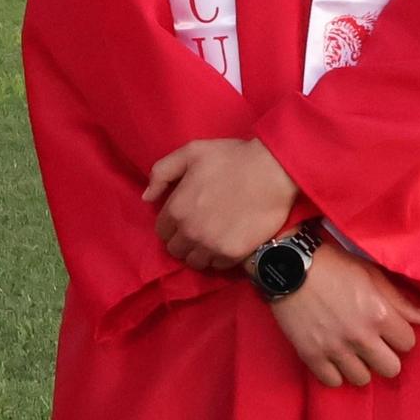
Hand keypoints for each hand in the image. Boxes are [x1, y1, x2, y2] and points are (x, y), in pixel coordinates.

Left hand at [141, 138, 297, 269]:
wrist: (272, 171)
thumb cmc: (231, 158)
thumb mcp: (190, 152)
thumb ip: (162, 172)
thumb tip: (147, 197)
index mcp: (177, 208)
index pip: (161, 231)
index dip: (170, 224)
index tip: (183, 217)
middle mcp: (191, 232)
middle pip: (175, 250)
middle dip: (182, 240)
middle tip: (197, 228)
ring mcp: (212, 246)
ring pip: (195, 262)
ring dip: (198, 252)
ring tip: (210, 239)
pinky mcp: (234, 254)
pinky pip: (217, 267)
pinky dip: (218, 258)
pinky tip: (225, 243)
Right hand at [269, 243, 419, 386]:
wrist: (287, 264)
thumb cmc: (332, 264)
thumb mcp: (371, 274)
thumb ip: (400, 300)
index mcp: (379, 314)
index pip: (408, 343)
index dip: (399, 335)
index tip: (388, 328)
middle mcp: (360, 336)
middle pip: (391, 369)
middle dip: (385, 356)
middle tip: (372, 343)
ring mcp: (335, 348)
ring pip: (362, 379)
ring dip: (359, 366)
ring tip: (350, 351)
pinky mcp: (311, 355)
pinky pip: (332, 381)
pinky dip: (334, 372)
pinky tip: (332, 357)